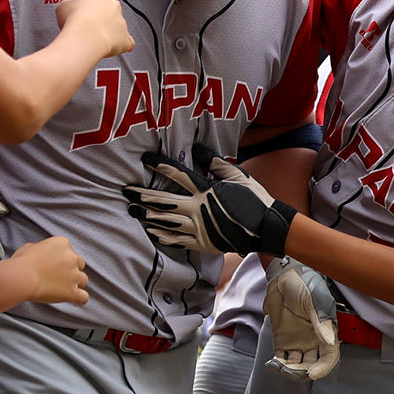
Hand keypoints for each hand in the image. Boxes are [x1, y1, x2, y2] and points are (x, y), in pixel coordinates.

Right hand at [17, 235, 88, 304]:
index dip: (62, 259)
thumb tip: (39, 253)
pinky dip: (81, 299)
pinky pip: (84, 297)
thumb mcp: (30, 247)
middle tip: (60, 277)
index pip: (69, 251)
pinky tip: (77, 301)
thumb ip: (41, 249)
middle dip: (72, 271)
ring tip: (65, 289)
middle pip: (80, 264)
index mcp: (63, 243)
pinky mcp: (72, 291)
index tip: (53, 266)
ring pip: (84, 280)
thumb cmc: (22, 262)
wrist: (21, 277)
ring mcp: (74, 275)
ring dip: (76, 284)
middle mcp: (72, 257)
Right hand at [54, 0, 134, 57]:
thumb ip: (68, 5)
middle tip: (88, 28)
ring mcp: (121, 22)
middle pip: (109, 11)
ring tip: (96, 41)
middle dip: (101, 19)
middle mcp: (113, 6)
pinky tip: (114, 48)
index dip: (86, 9)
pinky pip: (127, 43)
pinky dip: (121, 46)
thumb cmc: (74, 21)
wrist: (84, 36)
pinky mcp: (126, 39)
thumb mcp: (63, 6)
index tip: (81, 16)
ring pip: (118, 27)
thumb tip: (68, 8)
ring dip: (109, 33)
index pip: (95, 0)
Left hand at [121, 143, 295, 256]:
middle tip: (126, 192)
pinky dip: (164, 236)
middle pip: (164, 201)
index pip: (178, 175)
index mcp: (206, 190)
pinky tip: (152, 232)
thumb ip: (216, 163)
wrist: (266, 227)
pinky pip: (179, 241)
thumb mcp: (238, 176)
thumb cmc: (254, 199)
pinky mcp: (203, 243)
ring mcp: (199, 228)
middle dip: (143, 197)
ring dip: (148, 216)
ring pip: (167, 222)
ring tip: (133, 211)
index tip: (145, 160)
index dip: (160, 166)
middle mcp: (198, 209)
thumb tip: (198, 150)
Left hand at [263, 257, 339, 381]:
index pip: (329, 357)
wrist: (283, 274)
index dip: (323, 368)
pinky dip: (278, 365)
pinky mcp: (282, 340)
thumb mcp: (314, 300)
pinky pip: (281, 358)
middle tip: (292, 371)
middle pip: (313, 365)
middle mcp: (314, 340)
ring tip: (280, 367)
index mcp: (326, 332)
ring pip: (297, 365)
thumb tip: (329, 341)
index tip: (313, 373)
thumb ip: (321, 321)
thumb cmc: (304, 283)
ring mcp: (298, 341)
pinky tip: (273, 365)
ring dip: (290, 370)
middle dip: (304, 372)